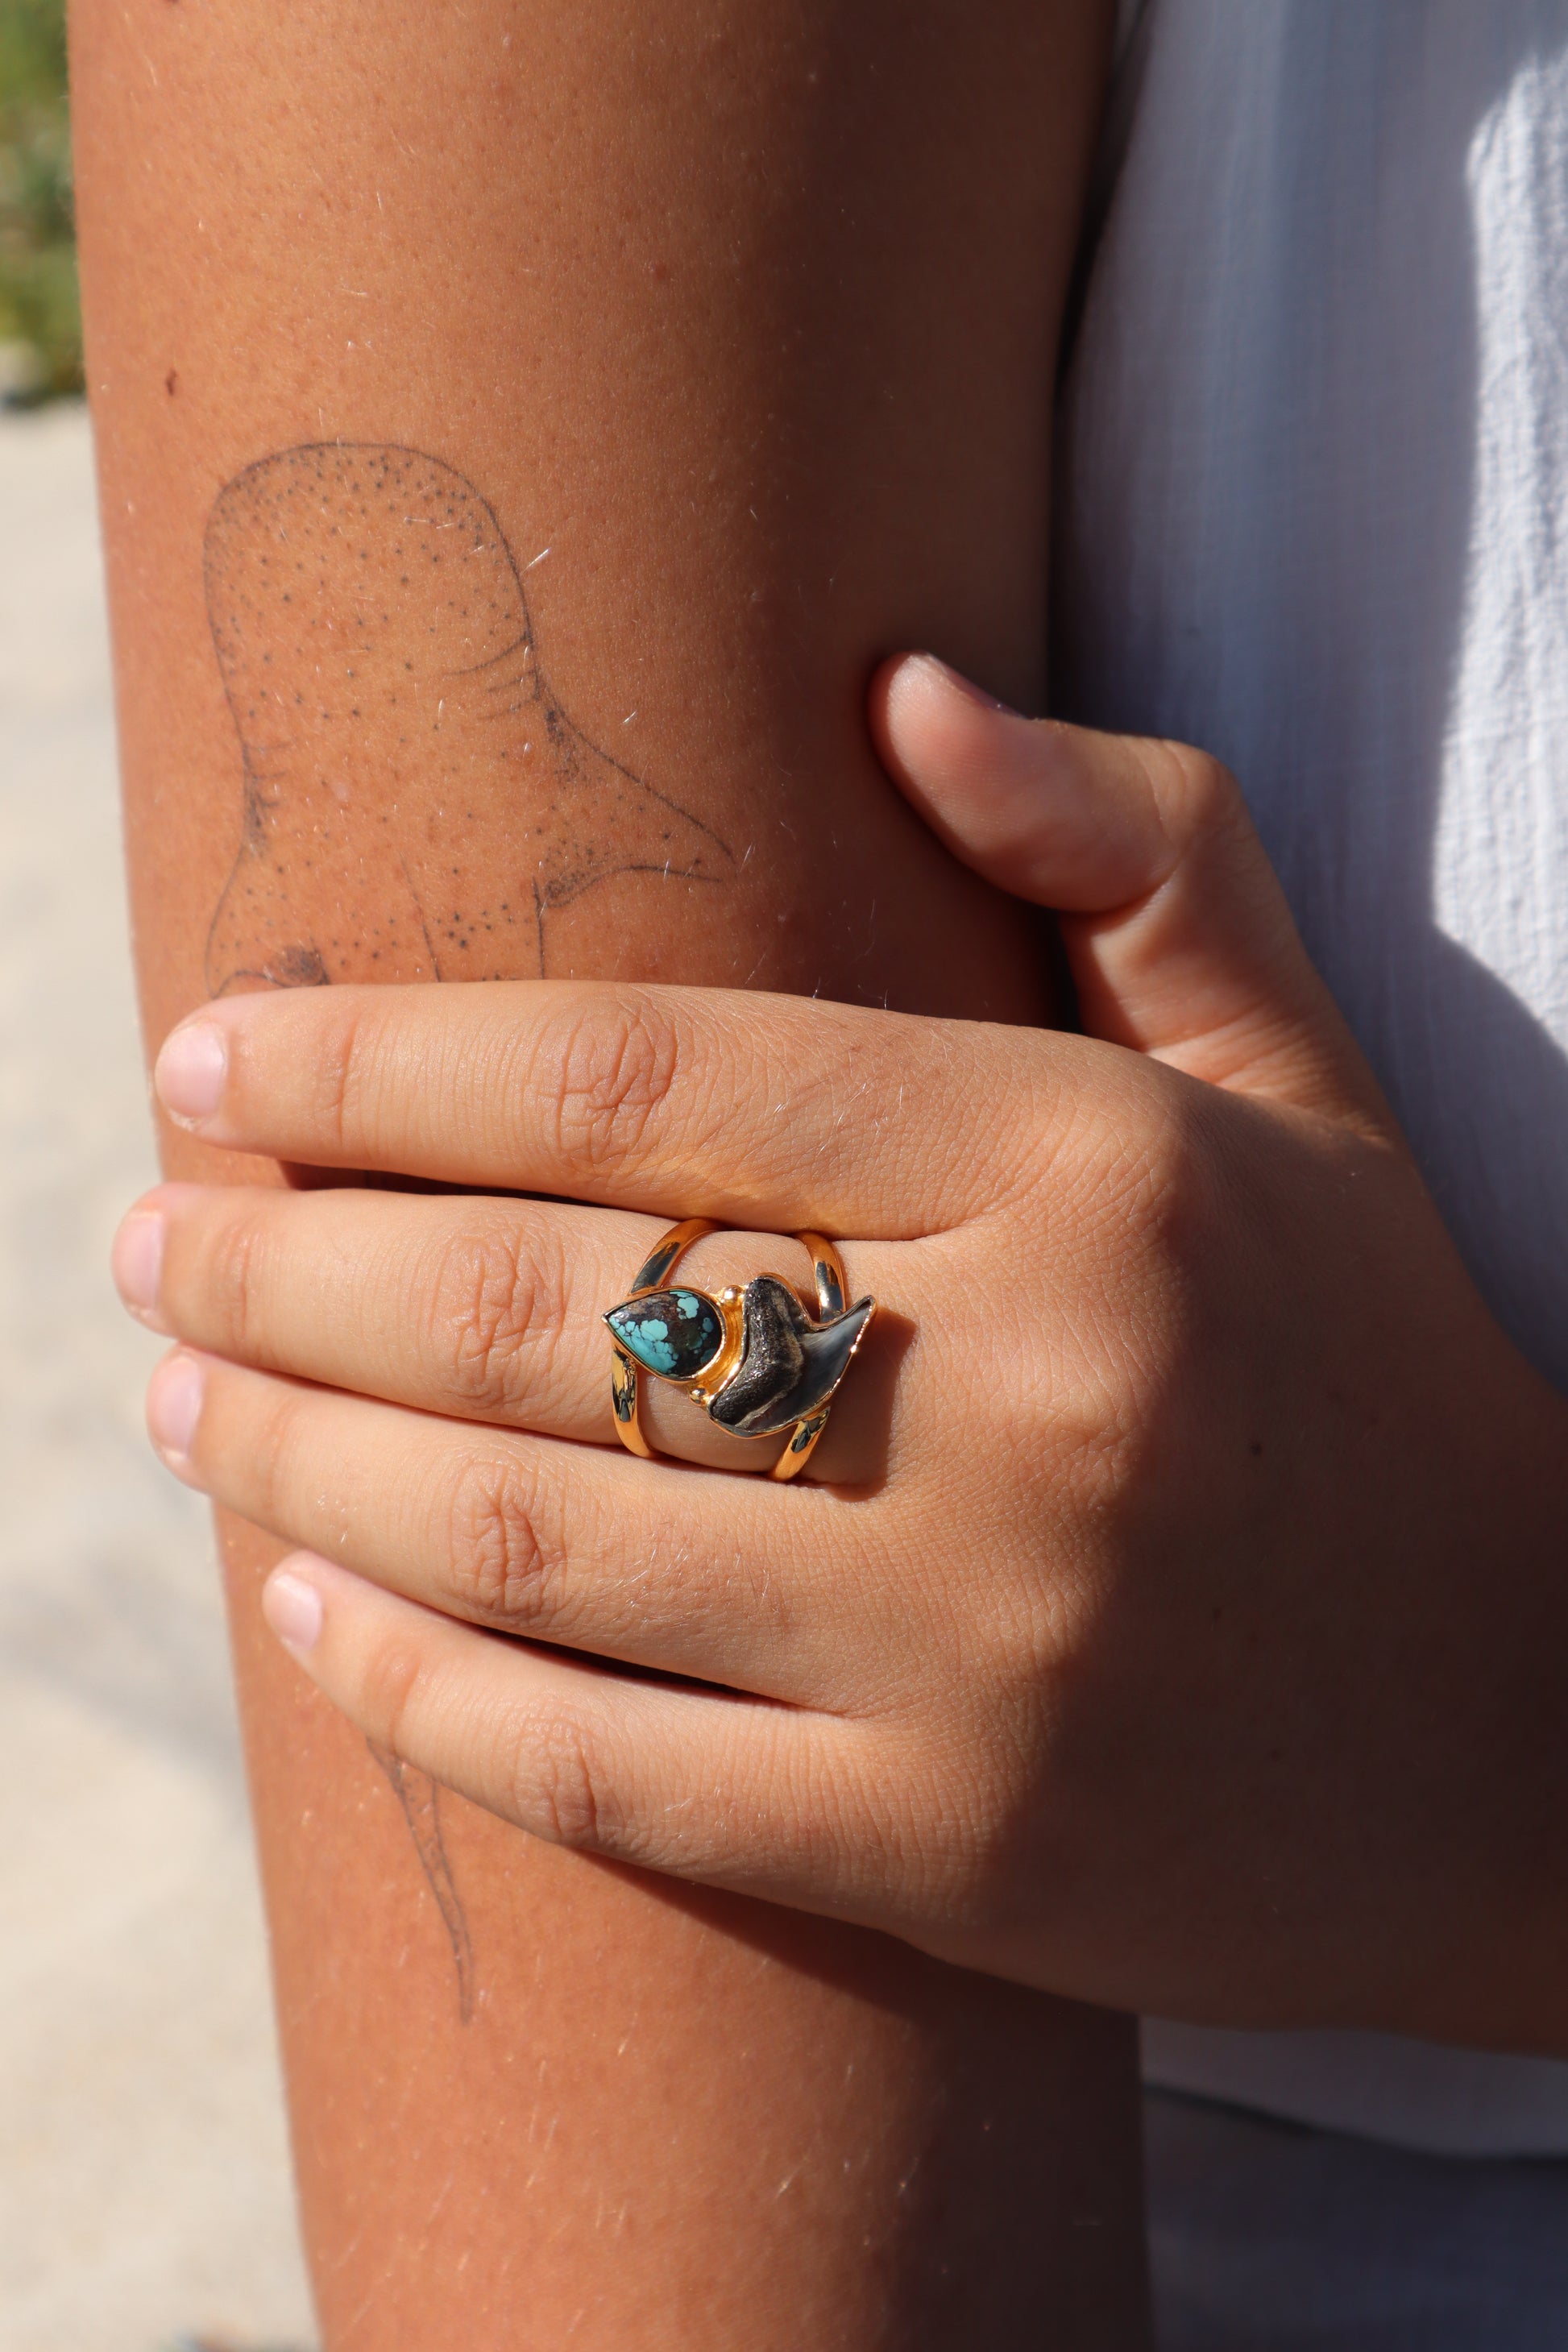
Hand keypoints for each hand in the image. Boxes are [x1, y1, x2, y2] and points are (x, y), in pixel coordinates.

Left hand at [113, 658, 1567, 2048]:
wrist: (1524, 1731)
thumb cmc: (1375, 1368)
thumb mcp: (1303, 1082)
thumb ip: (1134, 854)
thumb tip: (902, 685)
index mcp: (1095, 1170)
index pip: (644, 1076)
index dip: (380, 1059)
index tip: (214, 1054)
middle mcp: (1035, 1400)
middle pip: (540, 1305)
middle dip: (278, 1265)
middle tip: (145, 1237)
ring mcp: (982, 1651)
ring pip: (528, 1538)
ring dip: (294, 1460)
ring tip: (178, 1400)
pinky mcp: (947, 1853)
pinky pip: (603, 1771)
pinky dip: (414, 1689)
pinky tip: (307, 1606)